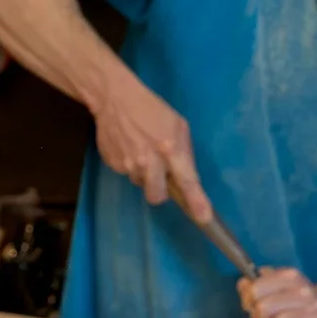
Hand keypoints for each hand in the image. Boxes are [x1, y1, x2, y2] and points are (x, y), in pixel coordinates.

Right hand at [90, 69, 209, 221]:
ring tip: (142, 151)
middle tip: (161, 173)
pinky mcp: (113, 164)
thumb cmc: (153, 110)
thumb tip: (188, 178)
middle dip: (161, 190)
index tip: (203, 218)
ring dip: (145, 175)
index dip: (196, 202)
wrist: (114, 99)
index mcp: (170, 149)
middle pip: (157, 197)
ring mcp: (128, 164)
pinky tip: (130, 147)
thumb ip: (185, 153)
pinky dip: (131, 165)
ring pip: (141, 184)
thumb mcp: (179, 126)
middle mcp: (149, 161)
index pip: (187, 182)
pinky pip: (127, 174)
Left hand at [241, 267, 316, 317]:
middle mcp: (304, 291)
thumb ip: (257, 282)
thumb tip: (244, 284)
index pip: (255, 289)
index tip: (251, 304)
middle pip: (263, 308)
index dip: (248, 300)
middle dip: (258, 317)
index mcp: (291, 276)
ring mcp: (314, 310)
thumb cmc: (295, 299)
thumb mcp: (278, 283)